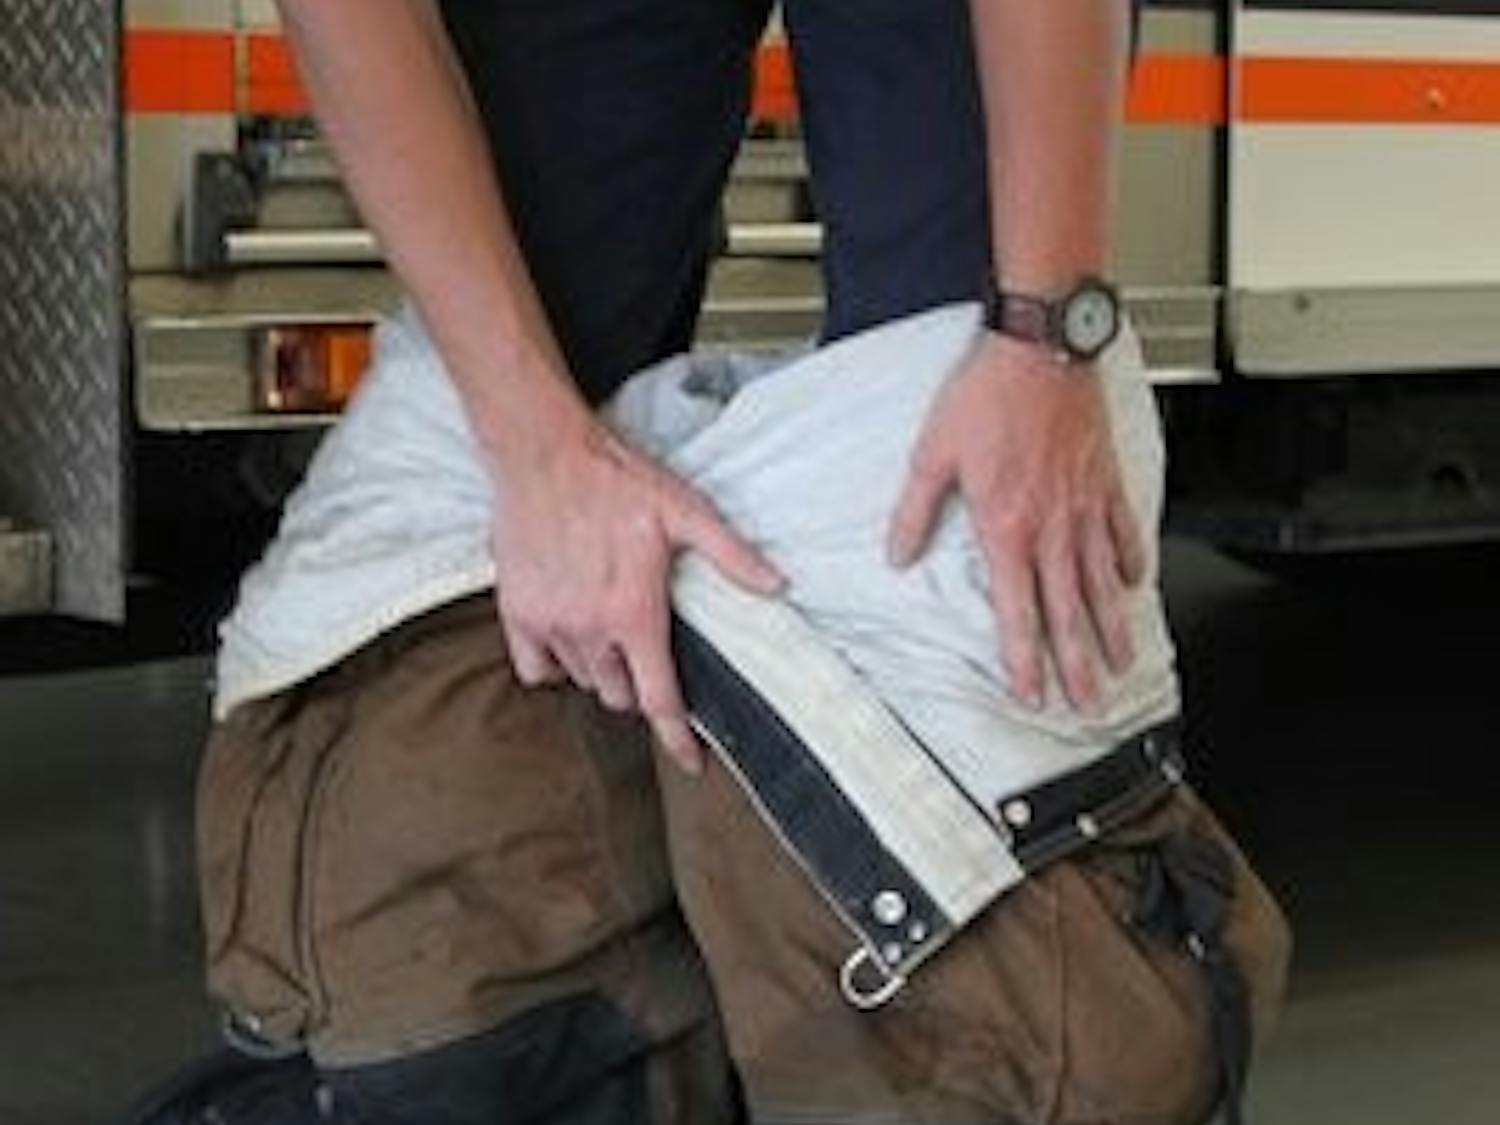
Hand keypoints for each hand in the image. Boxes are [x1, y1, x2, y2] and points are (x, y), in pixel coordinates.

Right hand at [491, 412, 782, 772]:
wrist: (544, 455)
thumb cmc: (617, 481)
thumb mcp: (685, 511)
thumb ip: (732, 554)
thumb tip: (778, 585)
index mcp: (634, 614)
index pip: (659, 700)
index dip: (677, 741)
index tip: (689, 764)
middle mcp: (590, 629)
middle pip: (620, 696)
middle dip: (639, 685)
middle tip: (647, 652)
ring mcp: (549, 625)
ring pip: (583, 680)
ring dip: (602, 670)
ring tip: (611, 632)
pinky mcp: (516, 613)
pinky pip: (536, 669)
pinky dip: (556, 664)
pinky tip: (570, 636)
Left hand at [888, 332, 1145, 712]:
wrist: (1042, 347)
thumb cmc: (987, 394)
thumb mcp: (933, 454)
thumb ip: (915, 511)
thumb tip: (898, 554)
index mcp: (1007, 526)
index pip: (1018, 609)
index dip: (1025, 657)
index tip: (1031, 693)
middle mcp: (1052, 526)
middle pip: (1068, 610)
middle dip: (1077, 664)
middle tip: (1087, 704)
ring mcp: (1085, 506)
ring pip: (1102, 583)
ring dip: (1110, 629)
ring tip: (1119, 664)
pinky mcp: (1105, 480)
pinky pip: (1124, 531)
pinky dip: (1132, 562)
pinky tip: (1135, 587)